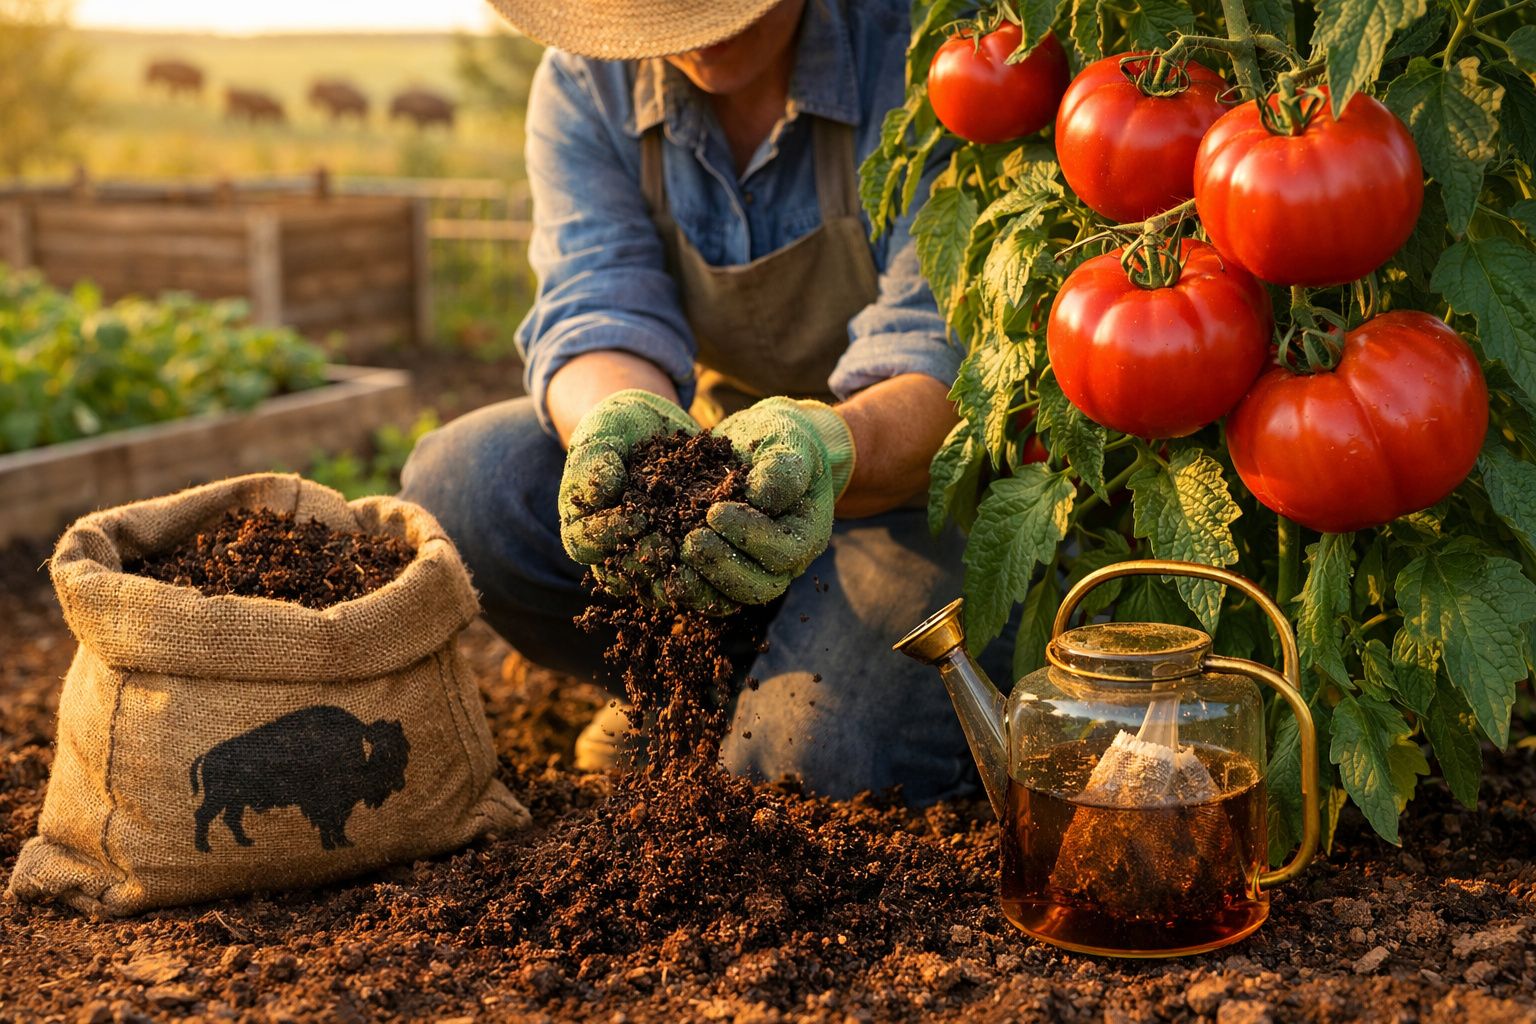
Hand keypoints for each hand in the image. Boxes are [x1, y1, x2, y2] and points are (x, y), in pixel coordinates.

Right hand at [558, 389, 736, 613]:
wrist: (653, 425)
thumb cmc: (617, 430)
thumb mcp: (600, 435)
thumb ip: (592, 463)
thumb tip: (603, 492)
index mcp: (585, 526)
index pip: (587, 544)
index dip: (609, 534)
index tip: (636, 516)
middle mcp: (615, 551)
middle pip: (622, 576)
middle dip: (644, 560)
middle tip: (668, 542)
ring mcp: (651, 557)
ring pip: (658, 587)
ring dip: (677, 578)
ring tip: (697, 553)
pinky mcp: (684, 555)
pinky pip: (693, 579)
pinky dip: (708, 574)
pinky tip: (725, 555)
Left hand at [681, 398, 854, 604]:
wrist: (760, 442)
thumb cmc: (781, 438)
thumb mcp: (789, 440)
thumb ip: (783, 466)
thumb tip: (761, 496)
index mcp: (805, 534)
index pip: (783, 552)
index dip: (750, 537)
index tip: (716, 512)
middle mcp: (782, 562)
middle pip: (758, 587)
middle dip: (722, 566)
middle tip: (692, 540)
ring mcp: (751, 568)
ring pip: (728, 597)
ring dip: (699, 584)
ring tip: (673, 557)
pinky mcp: (721, 566)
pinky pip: (704, 589)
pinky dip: (682, 582)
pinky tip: (658, 565)